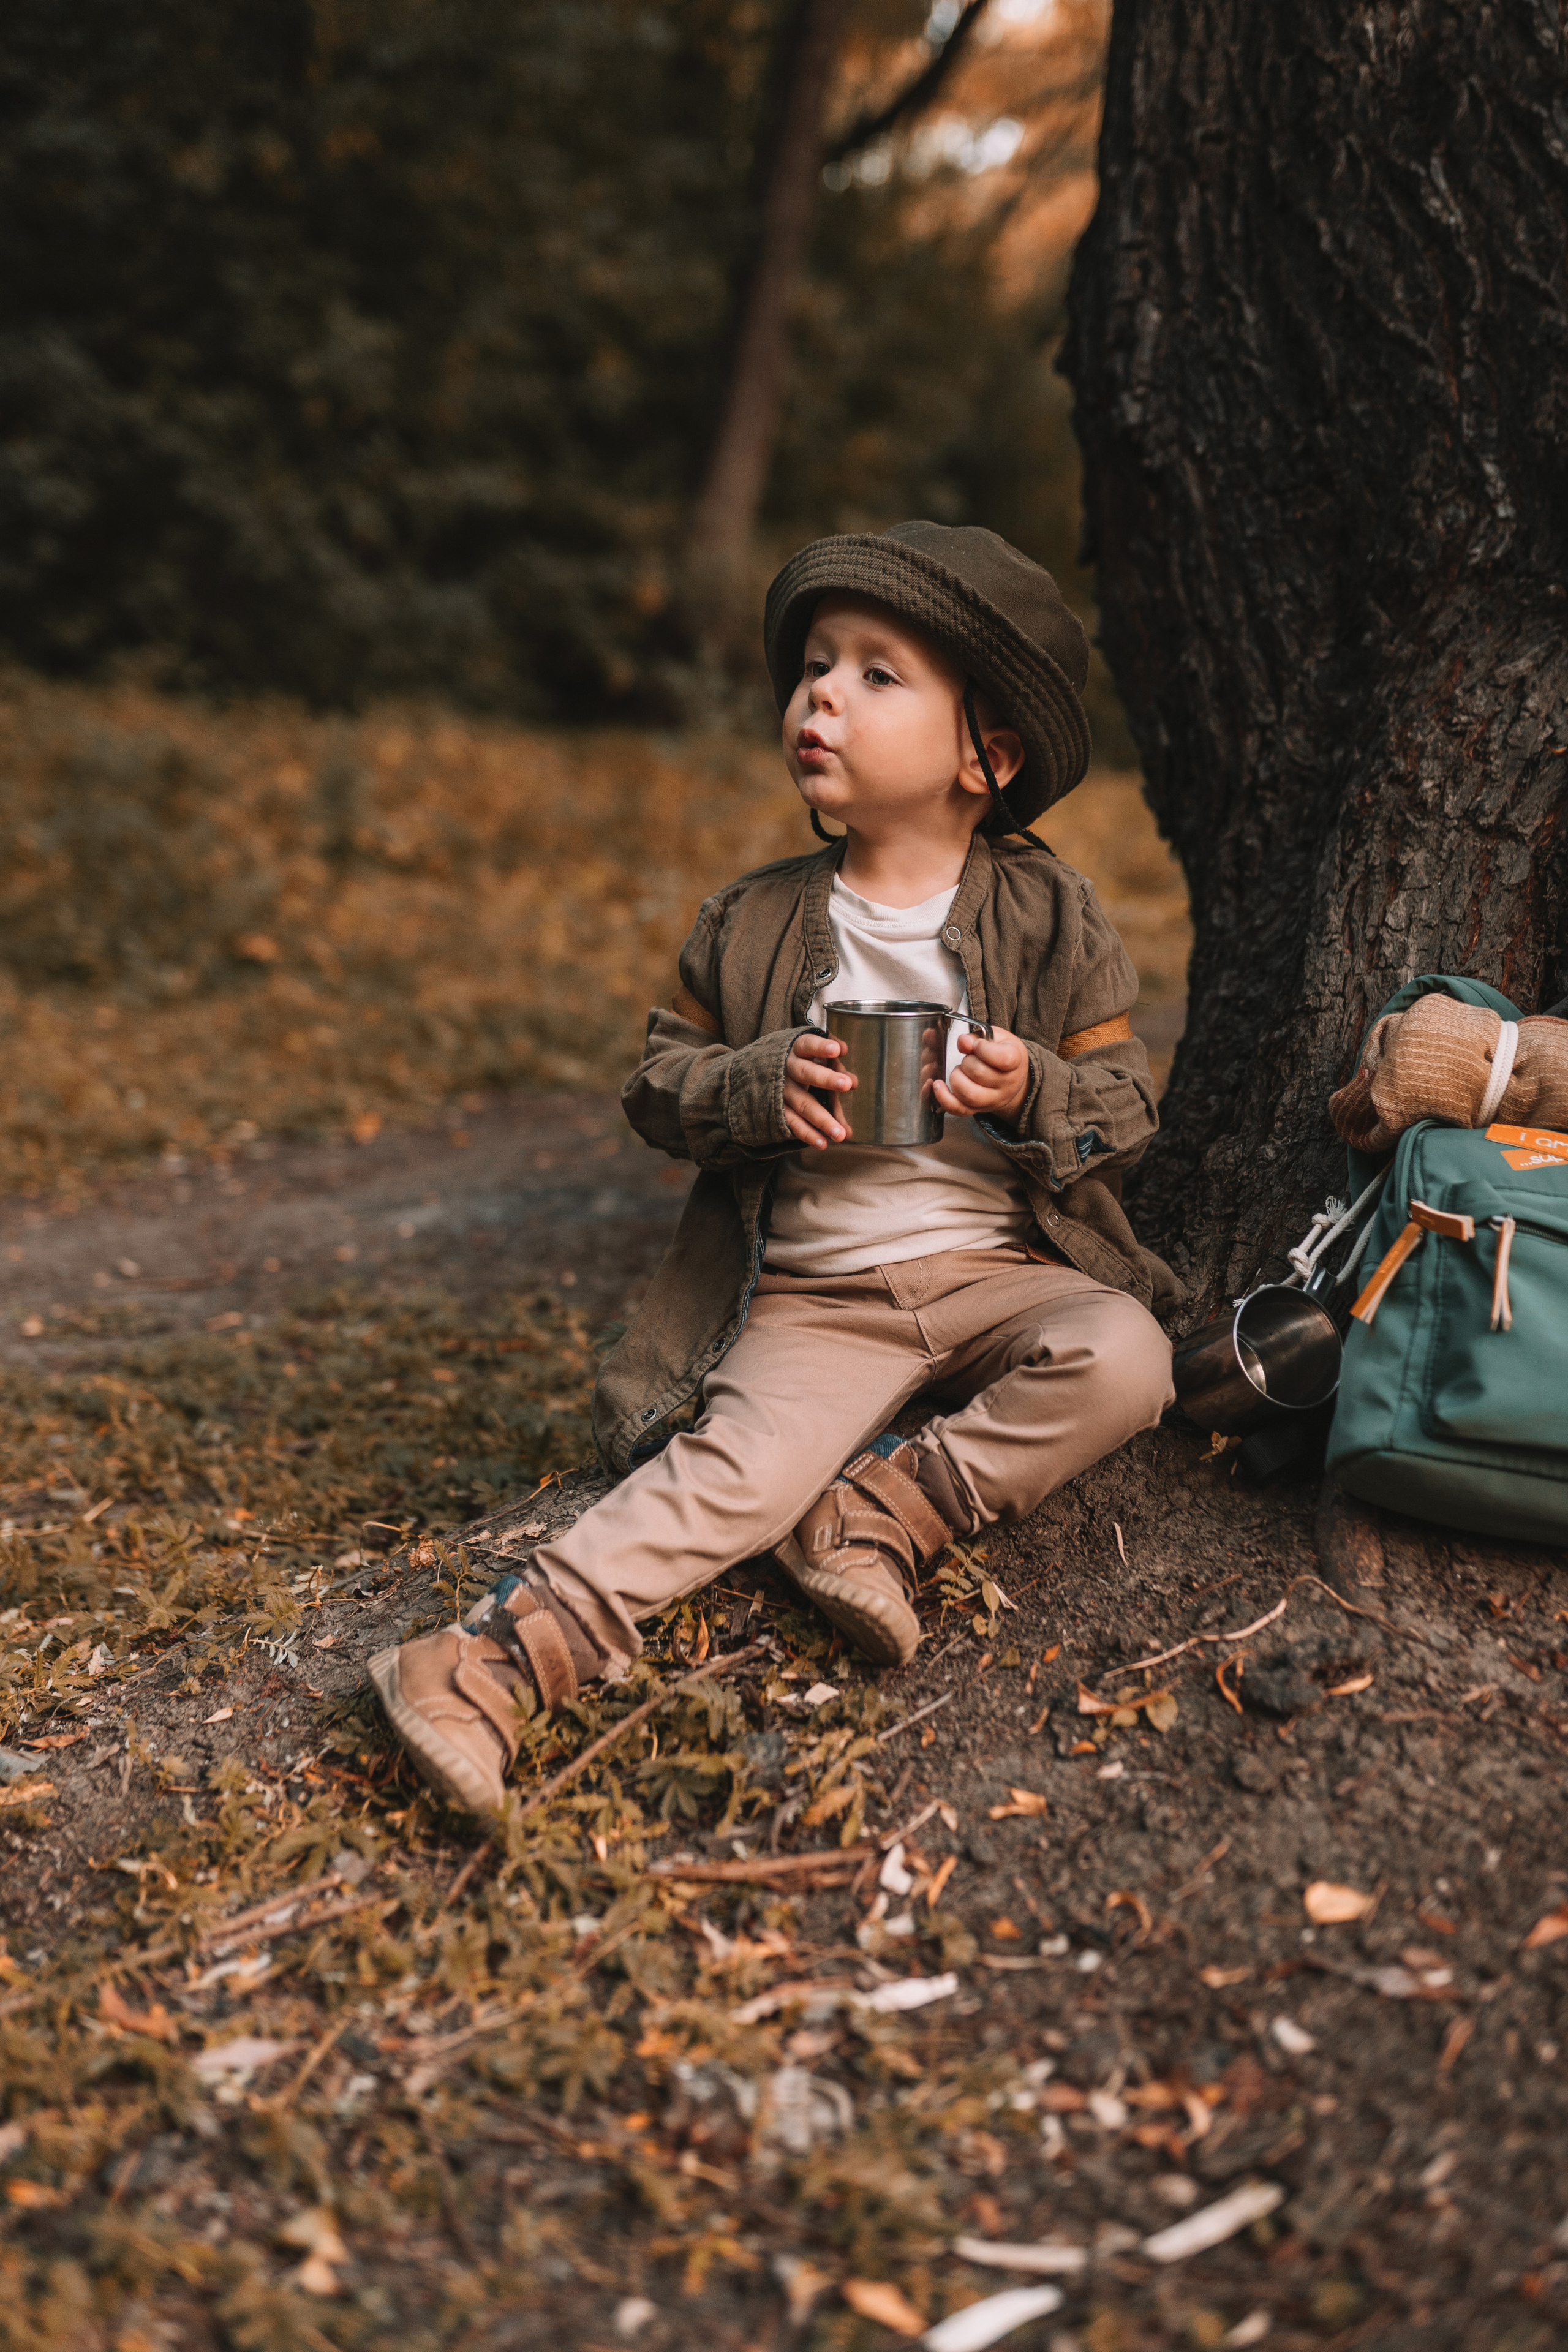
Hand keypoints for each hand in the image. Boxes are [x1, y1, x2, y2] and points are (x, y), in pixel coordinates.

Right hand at [784, 1030, 854, 1148]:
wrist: (762, 1072)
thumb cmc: (802, 1063)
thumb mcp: (816, 1058)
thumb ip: (835, 1070)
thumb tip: (854, 1083)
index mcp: (797, 1050)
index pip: (809, 1045)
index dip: (822, 1047)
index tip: (838, 1050)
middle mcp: (787, 1069)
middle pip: (805, 1072)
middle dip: (826, 1079)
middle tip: (847, 1084)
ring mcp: (781, 1091)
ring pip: (802, 1104)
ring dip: (823, 1119)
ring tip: (841, 1134)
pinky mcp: (778, 1109)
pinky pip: (794, 1123)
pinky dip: (809, 1134)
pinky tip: (823, 1143)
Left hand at [935, 1026, 1029, 1122]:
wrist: (1012, 1075)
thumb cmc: (1003, 1052)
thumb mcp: (996, 1037)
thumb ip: (977, 1036)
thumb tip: (963, 1042)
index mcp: (1016, 1061)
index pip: (1002, 1058)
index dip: (983, 1049)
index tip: (978, 1045)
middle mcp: (1008, 1084)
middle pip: (979, 1074)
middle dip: (967, 1062)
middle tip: (969, 1058)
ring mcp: (994, 1099)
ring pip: (969, 1095)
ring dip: (956, 1078)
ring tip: (960, 1071)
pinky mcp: (979, 1109)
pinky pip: (959, 1109)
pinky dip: (944, 1098)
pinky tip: (938, 1086)